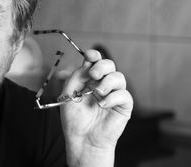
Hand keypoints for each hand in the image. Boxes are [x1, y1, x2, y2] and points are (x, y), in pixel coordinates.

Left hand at [59, 49, 132, 165]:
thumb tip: (88, 63)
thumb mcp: (69, 93)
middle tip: (93, 75)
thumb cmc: (74, 117)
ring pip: (119, 77)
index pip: (95, 61)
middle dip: (102, 66)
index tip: (90, 55)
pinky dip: (113, 97)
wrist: (82, 138)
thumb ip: (77, 76)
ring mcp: (114, 94)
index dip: (94, 55)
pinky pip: (124, 94)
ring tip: (97, 93)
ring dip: (107, 82)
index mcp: (89, 79)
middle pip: (109, 65)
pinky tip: (102, 105)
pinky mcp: (123, 106)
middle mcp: (102, 84)